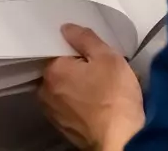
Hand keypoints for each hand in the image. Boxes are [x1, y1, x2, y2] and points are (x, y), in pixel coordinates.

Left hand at [39, 25, 144, 149]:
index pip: (58, 49)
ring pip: (65, 88)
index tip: (91, 50)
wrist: (121, 139)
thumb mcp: (106, 56)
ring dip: (79, 85)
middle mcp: (46, 92)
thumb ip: (84, 38)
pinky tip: (99, 102)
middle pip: (60, 69)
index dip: (76, 48)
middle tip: (100, 68)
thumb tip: (67, 30)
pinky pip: (70, 106)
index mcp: (53, 71)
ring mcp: (54, 113)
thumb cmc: (114, 98)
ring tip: (103, 86)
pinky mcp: (64, 127)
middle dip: (77, 67)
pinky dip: (81, 102)